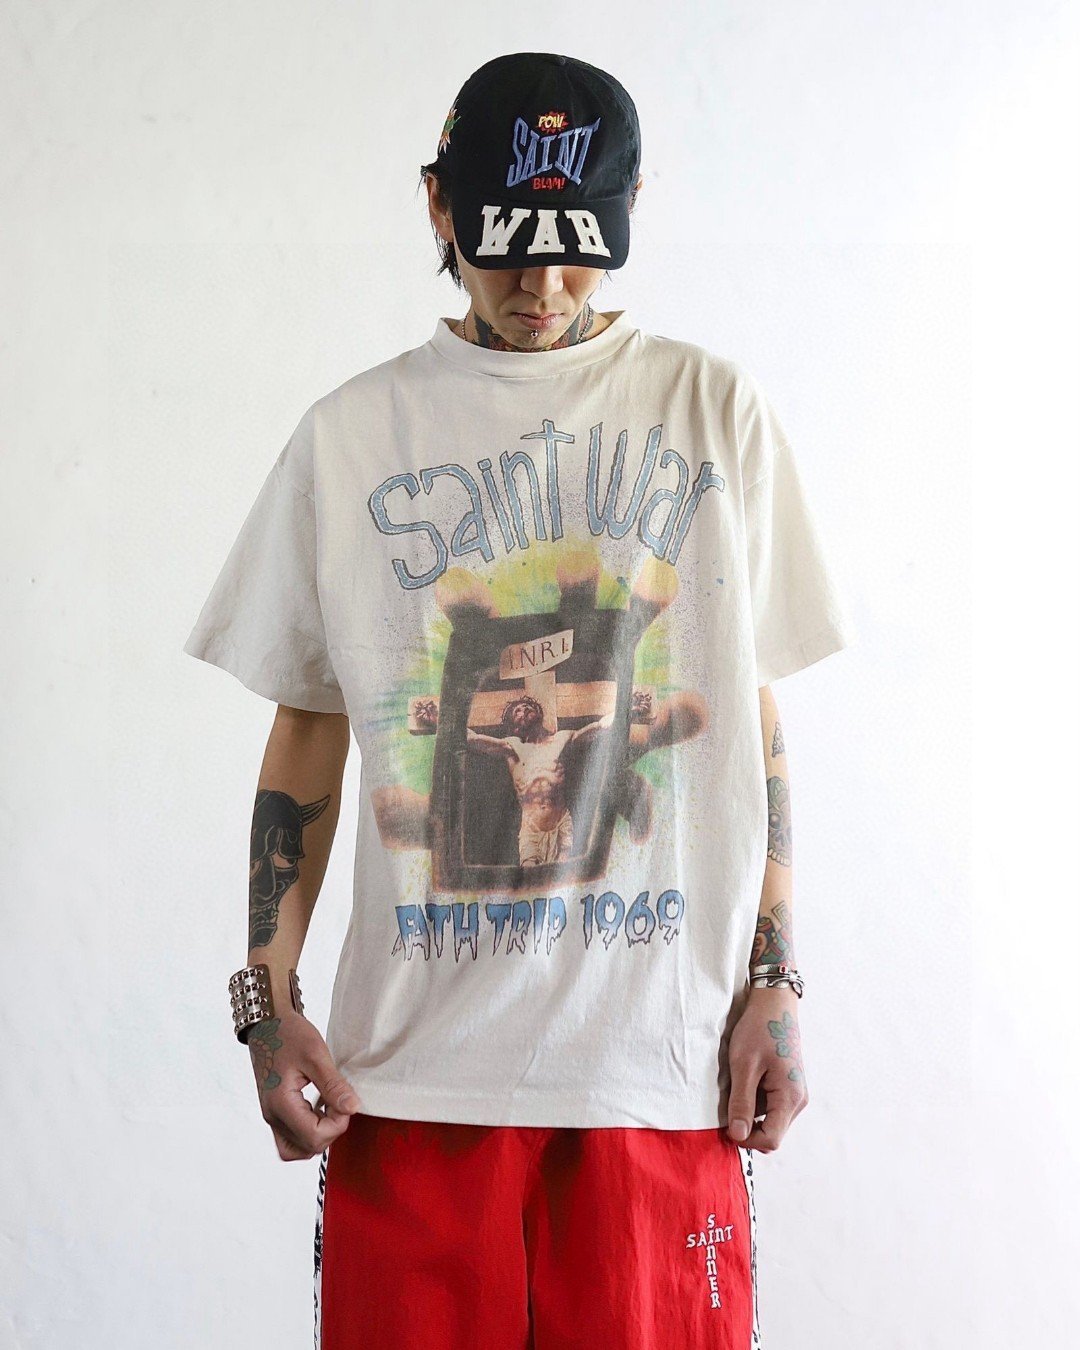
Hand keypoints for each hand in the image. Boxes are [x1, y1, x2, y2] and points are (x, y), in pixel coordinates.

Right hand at [245, 1009, 360, 1160]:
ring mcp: (272, 1115)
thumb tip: (352, 1109)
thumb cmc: (286, 1033)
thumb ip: (334, 1086)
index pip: (314, 1137)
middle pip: (307, 1147)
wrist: (265, 1022)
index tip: (344, 1100)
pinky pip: (291, 1136)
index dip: (337, 1124)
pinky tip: (319, 1107)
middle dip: (330, 1130)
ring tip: (328, 1107)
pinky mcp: (275, 1111)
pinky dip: (308, 1129)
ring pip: (297, 1148)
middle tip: (338, 1101)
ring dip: (318, 1134)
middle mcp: (272, 1116)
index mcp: (280, 1104)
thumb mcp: (315, 1055)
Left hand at [723, 986, 807, 1152]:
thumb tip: (738, 1136)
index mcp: (790, 1098)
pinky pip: (769, 1105)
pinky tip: (745, 1079)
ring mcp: (794, 1093)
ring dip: (749, 1110)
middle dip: (747, 1124)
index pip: (771, 1140)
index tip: (726, 1123)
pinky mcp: (788, 1086)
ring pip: (769, 1119)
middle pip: (771, 1132)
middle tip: (728, 1101)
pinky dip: (754, 1099)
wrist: (775, 1003)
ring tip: (737, 1084)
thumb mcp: (744, 1065)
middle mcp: (798, 1100)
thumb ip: (741, 1102)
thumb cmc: (759, 1029)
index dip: (746, 1138)